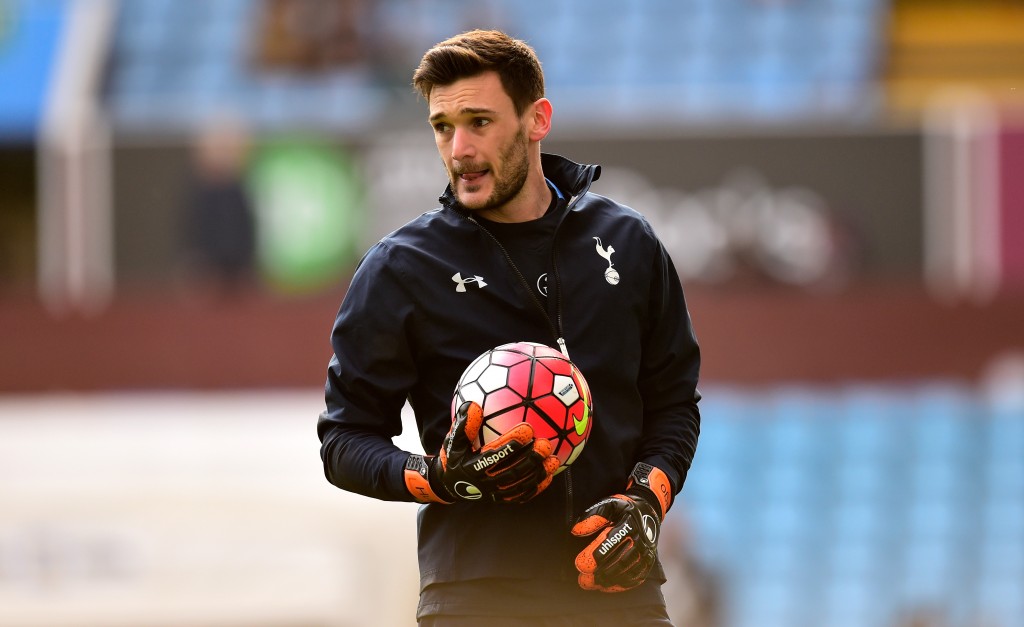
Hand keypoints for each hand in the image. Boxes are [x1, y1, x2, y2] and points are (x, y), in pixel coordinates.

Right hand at [406, 401, 558, 503]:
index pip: (494, 455)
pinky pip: (521, 496)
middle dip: (530, 458)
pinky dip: (536, 487)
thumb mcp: (452, 442)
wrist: (450, 486)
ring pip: (520, 485)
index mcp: (472, 467)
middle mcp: (484, 483)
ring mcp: (494, 493)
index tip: (528, 428)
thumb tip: (472, 404)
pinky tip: (549, 476)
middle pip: (512, 472)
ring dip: (538, 473)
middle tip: (545, 444)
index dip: (511, 443)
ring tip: (554, 459)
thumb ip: (463, 425)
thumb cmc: (453, 457)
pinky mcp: (501, 499)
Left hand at [571, 463, 671, 591]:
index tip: (580, 565)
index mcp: (628, 524)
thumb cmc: (623, 508)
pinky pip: (637, 576)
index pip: (611, 542)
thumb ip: (592, 516)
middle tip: (583, 580)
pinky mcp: (649, 561)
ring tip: (593, 584)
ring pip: (627, 571)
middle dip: (600, 573)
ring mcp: (646, 551)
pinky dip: (622, 584)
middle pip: (619, 560)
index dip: (595, 555)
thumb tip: (575, 531)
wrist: (649, 511)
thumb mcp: (608, 505)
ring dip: (609, 580)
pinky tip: (609, 587)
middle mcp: (640, 539)